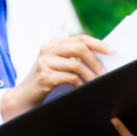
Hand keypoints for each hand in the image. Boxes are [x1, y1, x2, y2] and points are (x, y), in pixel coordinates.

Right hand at [0, 35, 115, 120]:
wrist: (23, 96)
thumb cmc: (45, 81)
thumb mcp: (59, 65)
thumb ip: (74, 58)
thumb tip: (101, 59)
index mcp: (54, 43)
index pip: (81, 39)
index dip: (99, 44)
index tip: (113, 51)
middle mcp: (48, 49)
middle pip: (80, 49)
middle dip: (97, 61)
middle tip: (106, 73)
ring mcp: (45, 62)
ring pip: (77, 65)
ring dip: (91, 76)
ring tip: (97, 83)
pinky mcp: (44, 76)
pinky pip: (70, 78)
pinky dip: (80, 84)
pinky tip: (83, 88)